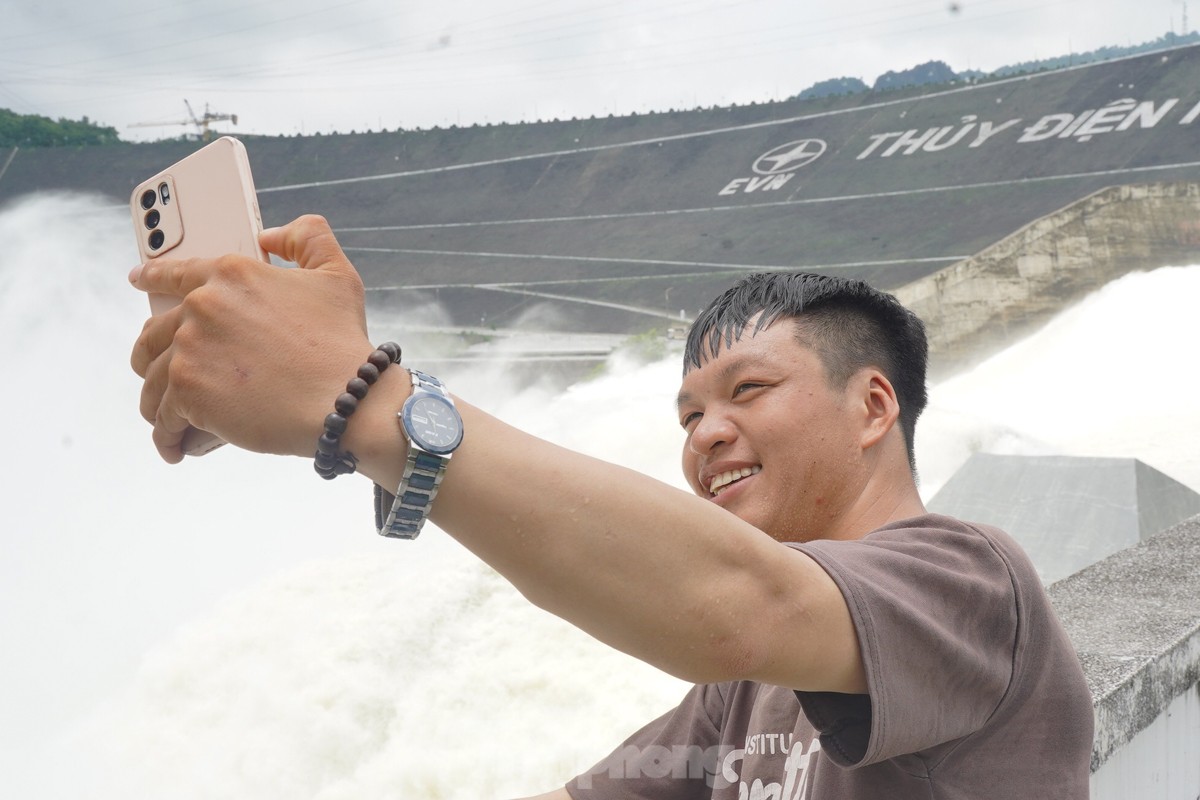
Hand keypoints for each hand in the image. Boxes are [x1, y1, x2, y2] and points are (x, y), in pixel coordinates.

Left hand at [130, 215, 374, 462]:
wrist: (346, 399)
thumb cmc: (343, 343)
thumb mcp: (336, 274)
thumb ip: (306, 238)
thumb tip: (270, 235)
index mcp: (231, 274)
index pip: (176, 272)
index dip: (152, 276)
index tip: (138, 280)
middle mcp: (202, 306)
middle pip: (154, 332)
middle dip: (151, 354)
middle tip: (162, 374)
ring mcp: (190, 350)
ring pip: (153, 380)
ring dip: (159, 402)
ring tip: (171, 420)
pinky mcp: (189, 393)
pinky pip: (164, 418)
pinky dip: (168, 435)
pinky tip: (176, 446)